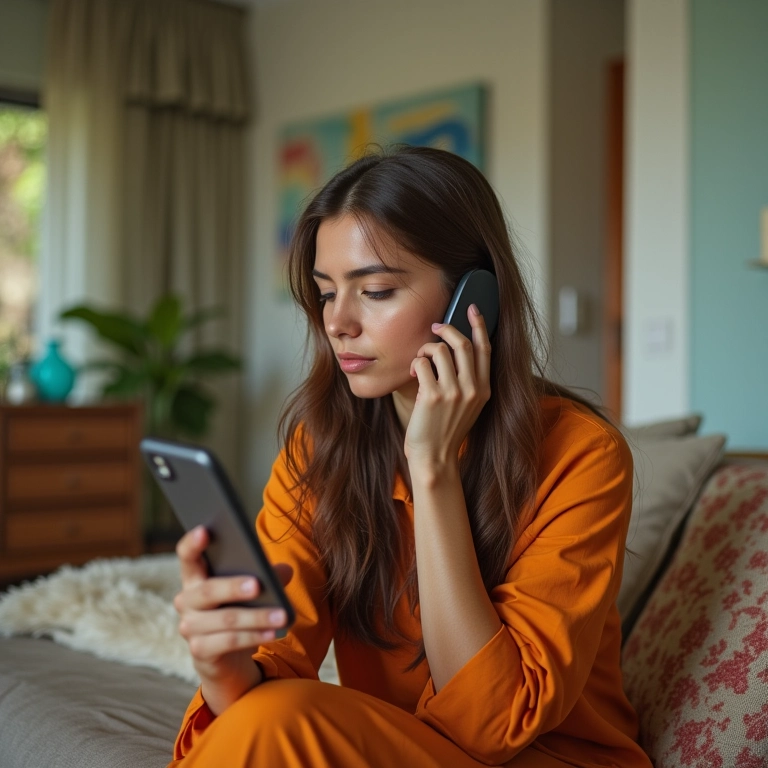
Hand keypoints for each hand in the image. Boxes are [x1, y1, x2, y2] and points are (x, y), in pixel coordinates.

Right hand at [173, 526, 292, 712]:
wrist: (228, 656)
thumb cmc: (239, 608)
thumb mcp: (252, 589)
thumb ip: (267, 575)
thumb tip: (285, 570)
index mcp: (195, 577)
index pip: (187, 556)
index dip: (193, 543)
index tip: (205, 530)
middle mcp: (186, 600)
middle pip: (208, 591)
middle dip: (233, 587)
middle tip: (258, 584)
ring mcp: (190, 627)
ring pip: (225, 619)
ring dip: (256, 617)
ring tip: (281, 615)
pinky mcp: (200, 651)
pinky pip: (229, 641)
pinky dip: (253, 636)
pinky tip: (273, 633)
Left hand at [404, 304, 491, 467]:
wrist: (435, 458)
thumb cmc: (445, 429)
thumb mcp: (467, 405)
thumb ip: (467, 381)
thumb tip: (453, 348)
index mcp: (484, 389)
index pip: (485, 349)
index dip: (479, 325)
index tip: (471, 308)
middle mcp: (472, 389)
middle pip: (462, 343)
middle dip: (446, 329)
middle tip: (435, 328)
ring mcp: (453, 392)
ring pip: (440, 350)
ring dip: (425, 350)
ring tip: (420, 362)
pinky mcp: (432, 396)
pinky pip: (421, 363)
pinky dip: (415, 363)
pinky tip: (413, 374)